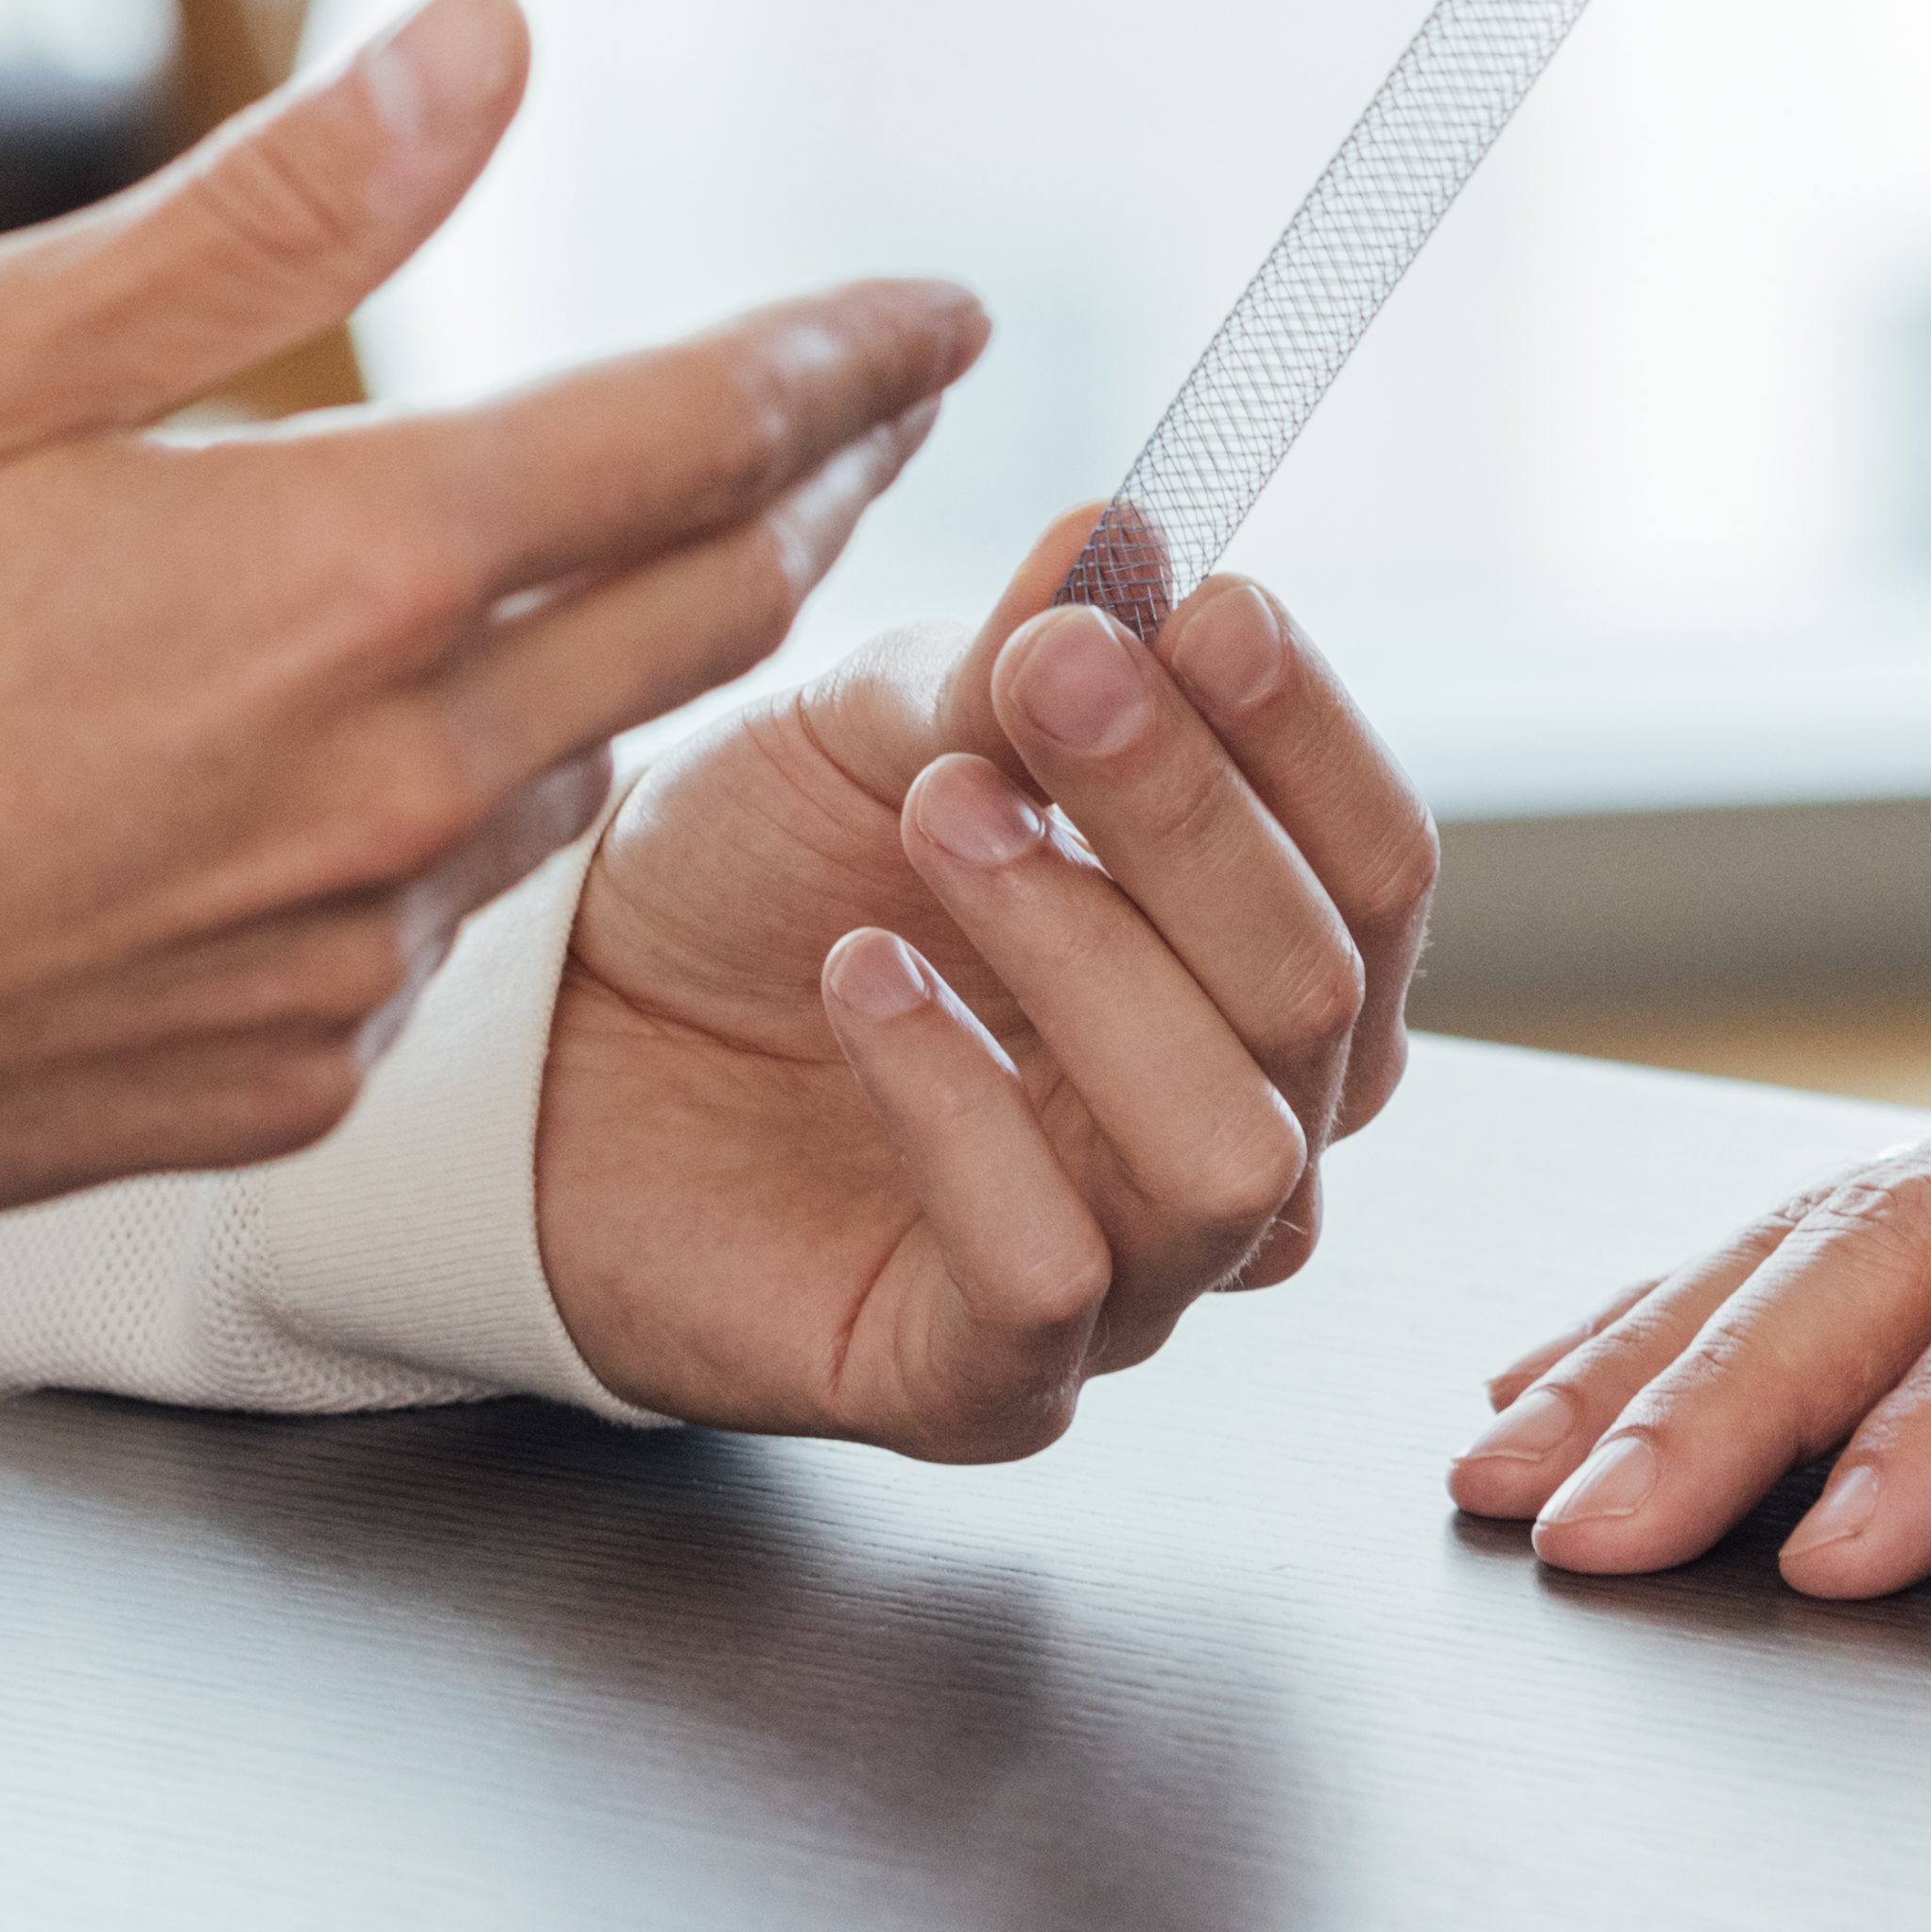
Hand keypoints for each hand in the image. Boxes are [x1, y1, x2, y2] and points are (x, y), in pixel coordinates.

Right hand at [0, 0, 976, 1229]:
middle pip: (712, 611)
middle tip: (864, 415)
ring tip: (654, 558)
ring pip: (586, 774)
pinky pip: (447, 927)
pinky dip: (463, 820)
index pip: (704, 435)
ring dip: (643, 659)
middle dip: (815, 493)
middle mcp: (396, 777)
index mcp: (342, 570)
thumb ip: (276, 207)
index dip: (845, 358)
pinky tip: (389, 764)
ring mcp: (353, 954)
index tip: (944, 310)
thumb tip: (499, 32)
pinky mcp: (289, 1081)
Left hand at [532, 499, 1441, 1455]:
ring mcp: (1126, 1279)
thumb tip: (1129, 545)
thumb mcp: (880, 728)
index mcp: (1249, 970)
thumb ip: (1017, 658)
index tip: (1208, 606)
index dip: (1314, 740)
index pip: (1381, 873)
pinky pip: (1047, 1276)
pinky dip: (960, 1109)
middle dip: (1191, 817)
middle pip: (1320, 995)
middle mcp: (1229, 1131)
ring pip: (1230, 1154)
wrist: (548, 1039)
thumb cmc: (751, 883)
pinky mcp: (983, 1386)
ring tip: (941, 818)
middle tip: (1048, 680)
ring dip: (1091, 957)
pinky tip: (865, 979)